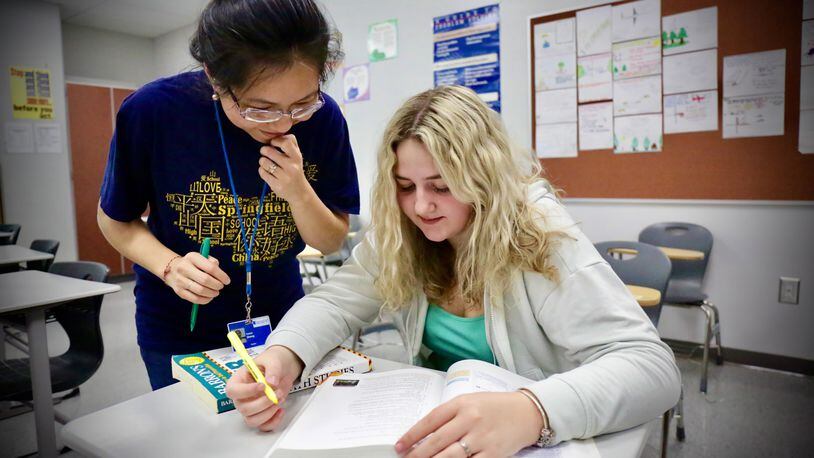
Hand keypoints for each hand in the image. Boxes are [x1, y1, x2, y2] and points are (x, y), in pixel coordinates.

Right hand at [164, 252, 229, 303]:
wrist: (171, 269)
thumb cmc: (192, 263)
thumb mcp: (201, 257)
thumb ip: (212, 262)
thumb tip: (220, 273)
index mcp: (192, 257)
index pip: (210, 268)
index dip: (221, 275)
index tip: (227, 280)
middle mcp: (184, 268)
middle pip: (205, 280)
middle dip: (217, 285)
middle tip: (221, 286)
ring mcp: (180, 281)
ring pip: (200, 291)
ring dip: (212, 293)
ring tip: (216, 292)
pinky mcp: (179, 292)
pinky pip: (195, 299)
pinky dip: (205, 300)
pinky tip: (209, 297)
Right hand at [226, 345, 304, 430]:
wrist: (283, 369)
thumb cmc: (272, 362)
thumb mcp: (273, 360)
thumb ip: (273, 370)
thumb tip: (271, 382)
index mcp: (238, 381)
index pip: (232, 391)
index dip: (246, 391)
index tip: (262, 386)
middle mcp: (241, 397)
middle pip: (244, 409)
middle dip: (263, 402)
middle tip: (277, 392)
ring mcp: (250, 408)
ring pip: (252, 420)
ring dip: (268, 412)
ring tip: (280, 398)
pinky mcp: (261, 415)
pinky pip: (263, 426)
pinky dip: (273, 421)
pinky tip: (281, 410)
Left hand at [258, 134, 311, 204]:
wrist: (300, 193)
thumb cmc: (295, 170)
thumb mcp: (297, 156)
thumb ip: (291, 144)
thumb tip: (278, 134)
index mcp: (297, 157)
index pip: (285, 142)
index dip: (276, 141)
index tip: (273, 144)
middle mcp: (292, 167)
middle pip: (270, 151)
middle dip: (264, 150)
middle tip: (264, 152)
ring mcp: (284, 177)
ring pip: (264, 162)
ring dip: (262, 161)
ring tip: (265, 163)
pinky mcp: (277, 185)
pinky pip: (262, 172)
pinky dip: (262, 170)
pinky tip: (266, 171)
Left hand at [395, 392, 543, 456]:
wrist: (527, 412)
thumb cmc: (495, 406)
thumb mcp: (470, 401)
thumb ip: (449, 415)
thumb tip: (425, 434)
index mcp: (462, 403)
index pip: (431, 420)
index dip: (412, 435)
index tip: (400, 446)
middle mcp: (470, 419)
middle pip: (437, 441)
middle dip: (418, 454)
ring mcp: (481, 438)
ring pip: (450, 456)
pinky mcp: (492, 453)